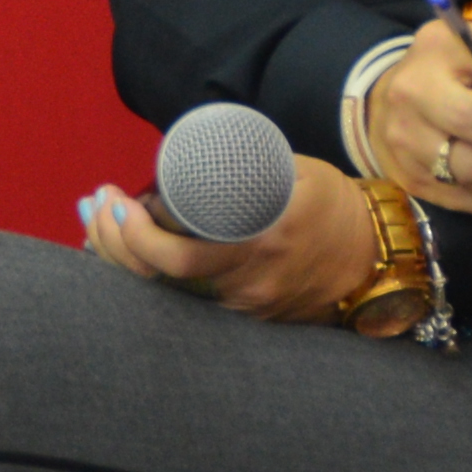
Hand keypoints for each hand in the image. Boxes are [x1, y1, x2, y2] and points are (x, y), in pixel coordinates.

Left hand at [80, 154, 382, 323]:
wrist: (376, 255)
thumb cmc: (328, 203)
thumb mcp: (288, 170)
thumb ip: (240, 165)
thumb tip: (178, 152)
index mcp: (258, 246)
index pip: (175, 259)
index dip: (132, 236)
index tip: (112, 201)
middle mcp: (247, 287)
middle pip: (156, 282)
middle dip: (112, 244)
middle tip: (96, 205)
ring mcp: (245, 310)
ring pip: (164, 295)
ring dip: (123, 259)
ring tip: (101, 222)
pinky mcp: (246, 320)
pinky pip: (184, 302)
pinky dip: (150, 276)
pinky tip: (124, 251)